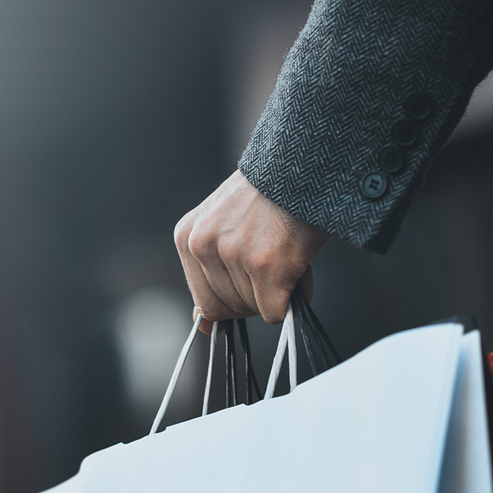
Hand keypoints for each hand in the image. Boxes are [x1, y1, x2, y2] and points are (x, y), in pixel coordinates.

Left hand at [175, 170, 329, 331]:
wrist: (304, 167)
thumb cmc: (271, 197)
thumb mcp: (227, 225)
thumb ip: (212, 272)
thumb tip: (205, 325)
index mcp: (187, 237)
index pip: (204, 302)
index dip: (234, 298)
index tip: (251, 280)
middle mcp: (202, 245)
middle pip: (228, 310)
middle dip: (255, 299)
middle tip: (275, 267)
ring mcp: (231, 255)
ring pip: (253, 309)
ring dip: (276, 293)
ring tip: (286, 255)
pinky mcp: (263, 265)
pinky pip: (274, 312)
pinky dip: (291, 300)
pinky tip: (296, 269)